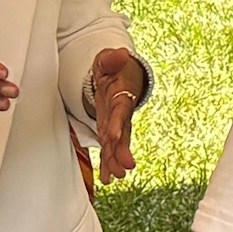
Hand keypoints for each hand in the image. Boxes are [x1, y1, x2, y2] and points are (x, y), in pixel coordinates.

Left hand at [89, 47, 144, 181]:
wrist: (121, 75)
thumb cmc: (112, 68)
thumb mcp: (107, 59)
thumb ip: (111, 59)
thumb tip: (120, 53)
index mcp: (121, 96)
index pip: (120, 111)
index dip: (117, 123)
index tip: (113, 136)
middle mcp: (121, 114)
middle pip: (123, 134)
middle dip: (122, 151)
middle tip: (125, 168)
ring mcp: (116, 124)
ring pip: (117, 145)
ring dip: (116, 161)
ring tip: (116, 177)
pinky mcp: (110, 130)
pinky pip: (110, 148)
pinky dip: (108, 163)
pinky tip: (108, 178)